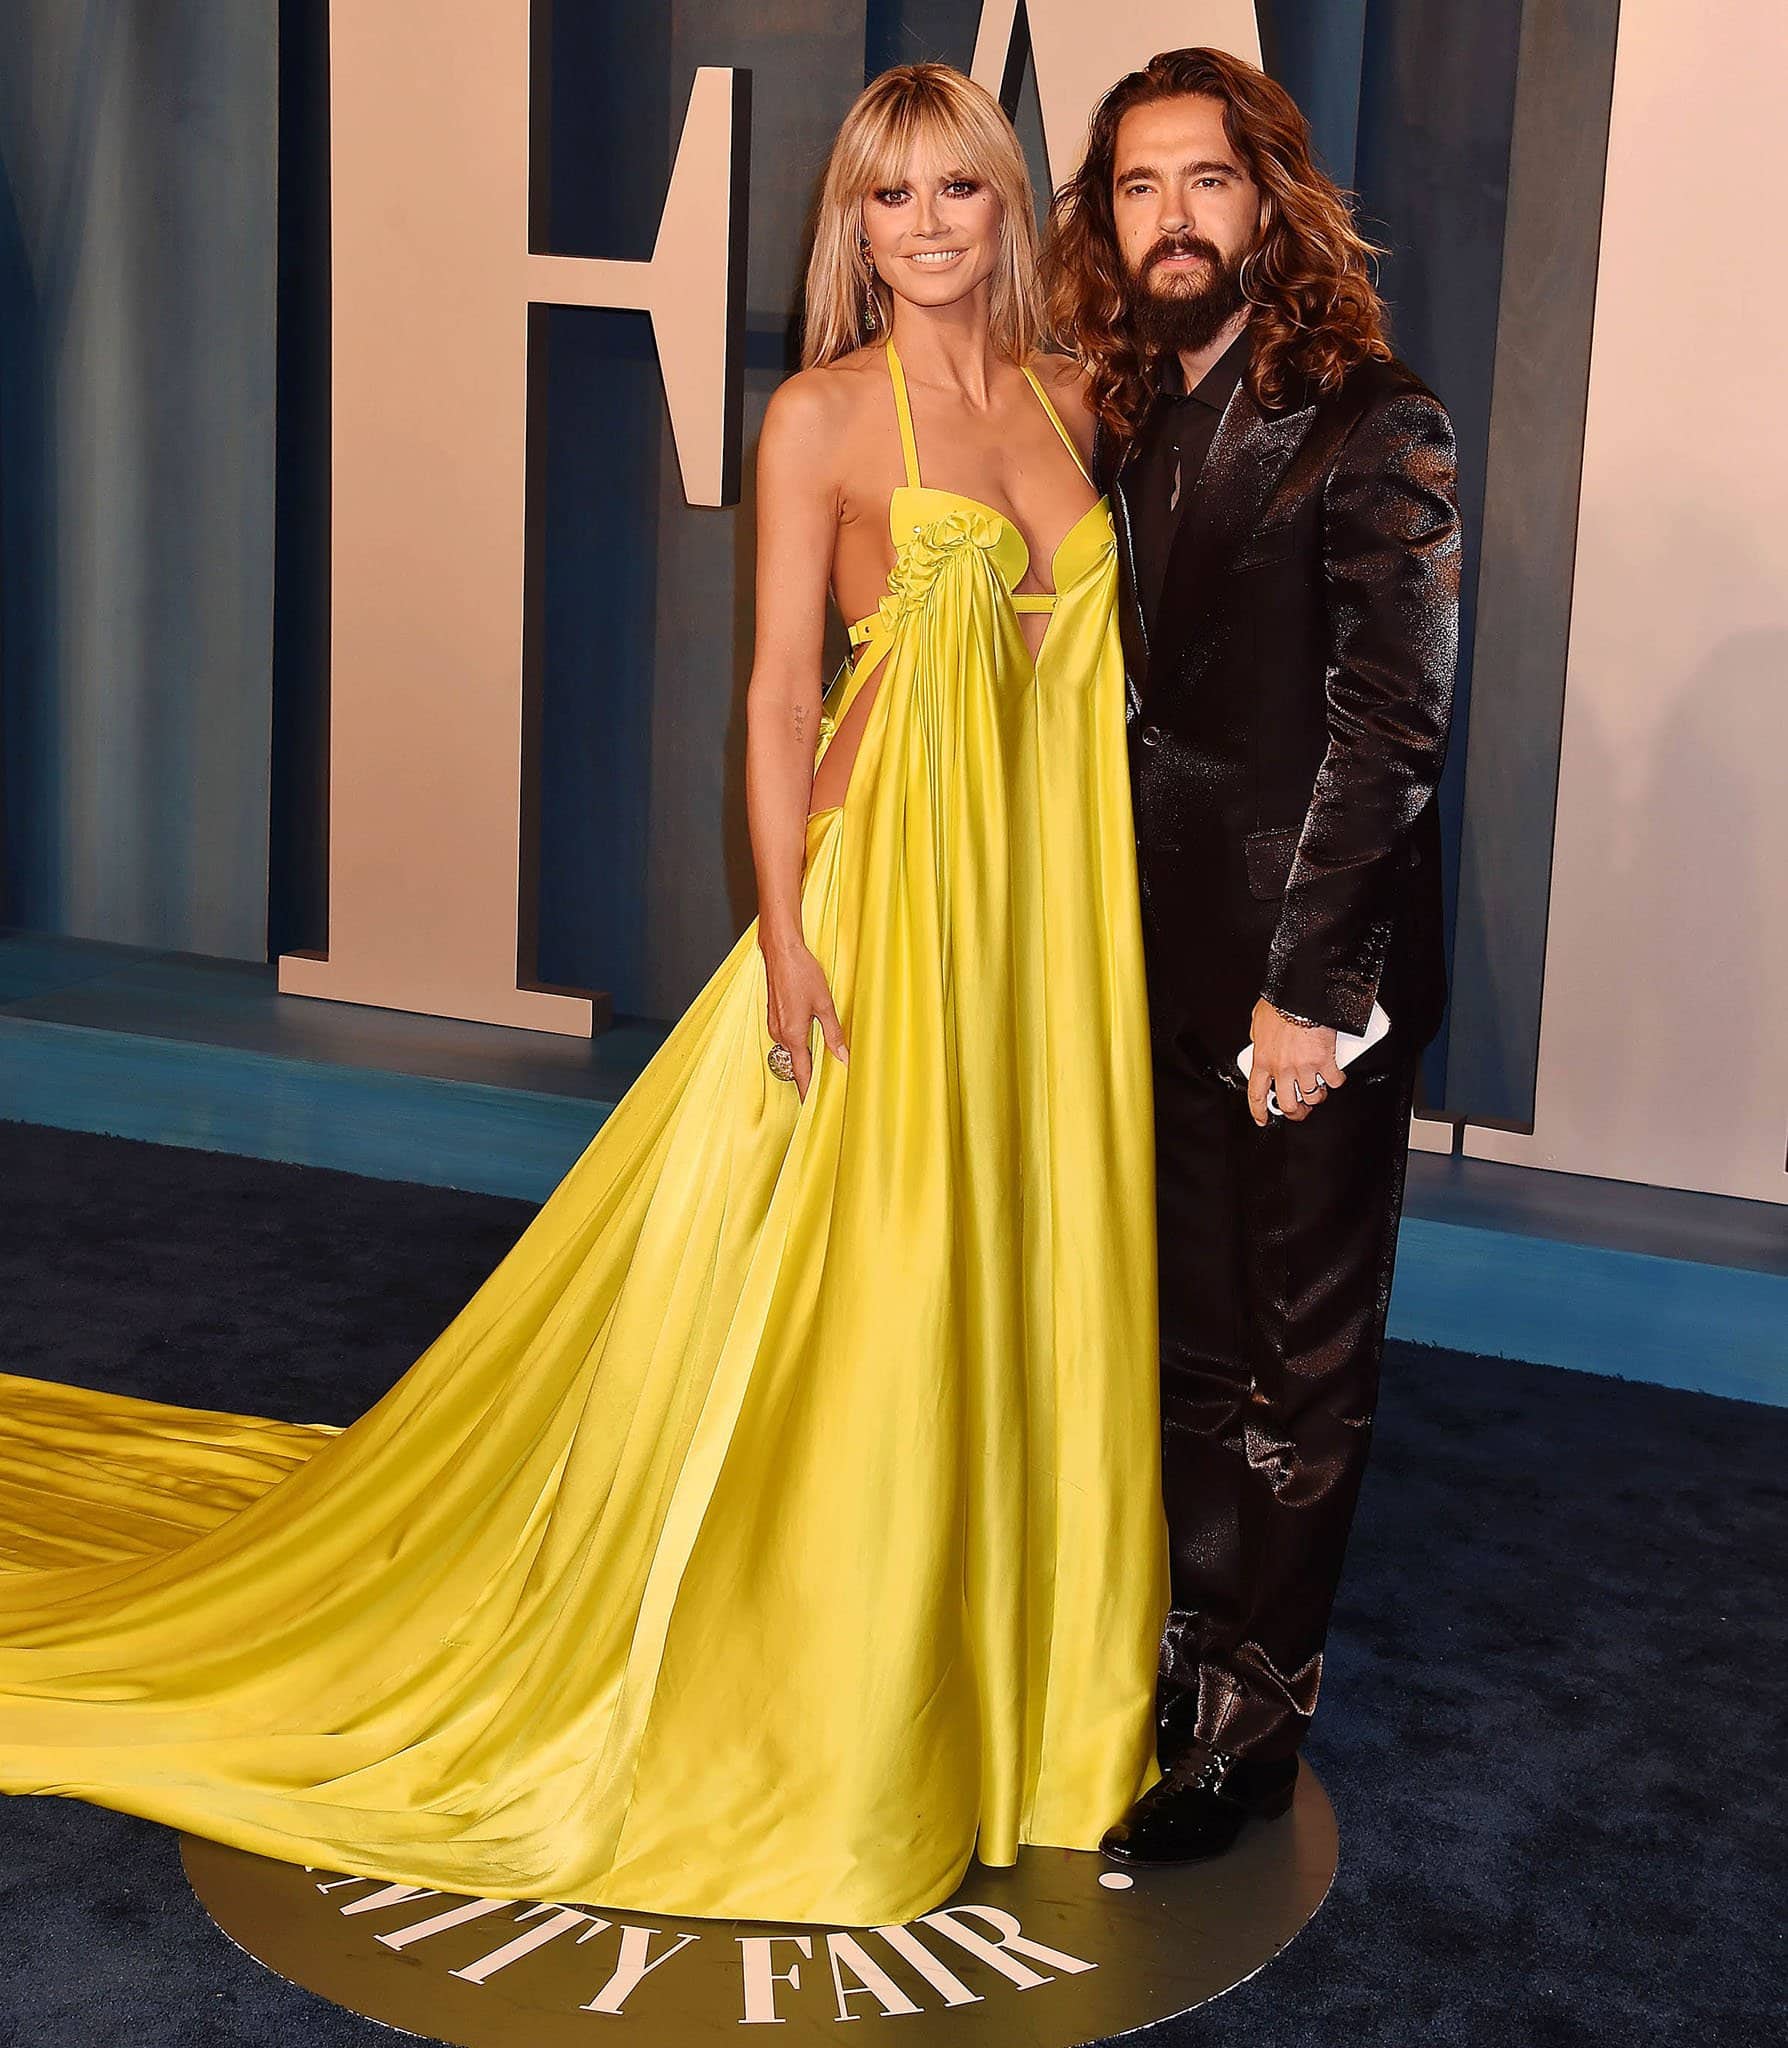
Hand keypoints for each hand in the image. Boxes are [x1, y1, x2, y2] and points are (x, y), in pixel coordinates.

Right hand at [763, 934, 847, 1101]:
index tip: (811, 1106)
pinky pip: (787, 1038)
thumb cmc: (802, 974)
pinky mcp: (774, 1017)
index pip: (801, 1073)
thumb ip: (833, 1033)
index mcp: (793, 1035)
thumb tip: (842, 1056)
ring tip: (823, 1061)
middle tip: (826, 1084)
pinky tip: (810, 1037)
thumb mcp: (825, 1004)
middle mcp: (780, 1034)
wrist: (781, 952)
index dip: (807, 1091)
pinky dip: (798, 1043)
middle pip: (796, 1064)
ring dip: (805, 1056)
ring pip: (792, 1050)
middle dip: (809, 1075)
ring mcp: (774, 1026)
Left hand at [1246, 998, 1345, 1127]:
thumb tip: (1258, 1040)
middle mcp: (1282, 1068)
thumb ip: (1258, 1036)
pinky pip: (1334, 1081)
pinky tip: (1336, 1074)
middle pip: (1288, 1103)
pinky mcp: (1324, 1061)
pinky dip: (1337, 1080)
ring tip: (1319, 1087)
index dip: (1260, 1111)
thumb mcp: (1259, 1020)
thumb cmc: (1281, 1002)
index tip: (1263, 1118)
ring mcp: (1303, 1067)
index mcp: (1262, 1059)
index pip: (1256, 1094)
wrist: (1302, 994)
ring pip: (1312, 1096)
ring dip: (1317, 1095)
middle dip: (1295, 1111)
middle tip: (1301, 1108)